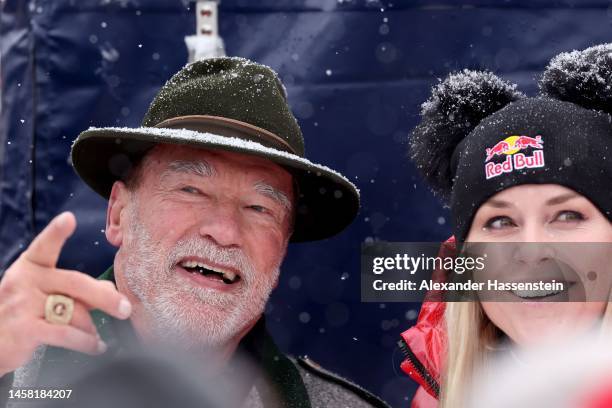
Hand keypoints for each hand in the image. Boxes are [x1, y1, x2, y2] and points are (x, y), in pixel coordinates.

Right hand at [0, 212, 131, 376]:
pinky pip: (66, 334)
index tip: (68, 219)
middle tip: (125, 309)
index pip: (45, 246)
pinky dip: (86, 342)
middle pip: (75, 283)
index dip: (57, 233)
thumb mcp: (46, 294)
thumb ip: (77, 290)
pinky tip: (95, 347)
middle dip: (105, 297)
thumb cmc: (26, 313)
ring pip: (74, 312)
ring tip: (97, 337)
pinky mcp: (25, 329)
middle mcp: (24, 281)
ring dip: (91, 328)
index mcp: (31, 266)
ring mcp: (22, 305)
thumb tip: (110, 290)